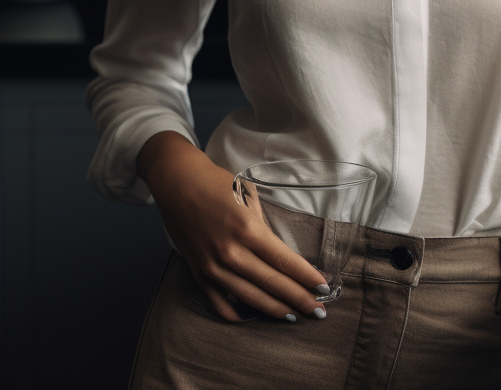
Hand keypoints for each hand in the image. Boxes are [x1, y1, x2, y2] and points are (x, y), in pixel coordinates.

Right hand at [137, 131, 329, 322]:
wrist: (178, 183)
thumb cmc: (216, 184)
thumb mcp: (248, 196)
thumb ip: (263, 226)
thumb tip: (279, 253)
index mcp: (248, 229)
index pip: (285, 260)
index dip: (306, 277)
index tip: (323, 287)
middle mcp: (231, 252)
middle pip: (272, 284)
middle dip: (299, 299)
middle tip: (318, 310)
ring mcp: (213, 267)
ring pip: (250, 298)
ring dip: (275, 310)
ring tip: (294, 316)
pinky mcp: (199, 274)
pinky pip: (219, 303)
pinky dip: (237, 314)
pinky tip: (253, 317)